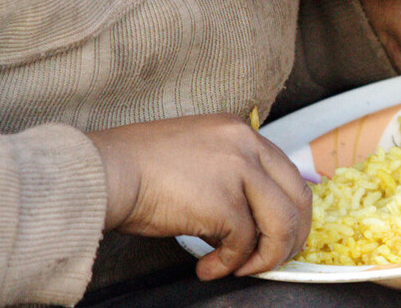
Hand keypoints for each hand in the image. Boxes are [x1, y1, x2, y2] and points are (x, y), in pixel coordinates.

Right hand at [86, 114, 311, 280]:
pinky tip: (207, 269)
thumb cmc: (135, 169)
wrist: (103, 172)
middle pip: (297, 197)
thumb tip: (248, 221)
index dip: (289, 209)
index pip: (286, 172)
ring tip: (242, 269)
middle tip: (274, 260)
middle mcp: (245, 145)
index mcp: (238, 132)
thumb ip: (228, 177)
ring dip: (267, 257)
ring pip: (280, 224)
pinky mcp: (224, 203)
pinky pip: (243, 244)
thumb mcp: (195, 157)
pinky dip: (229, 265)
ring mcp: (238, 171)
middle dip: (292, 236)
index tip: (281, 233)